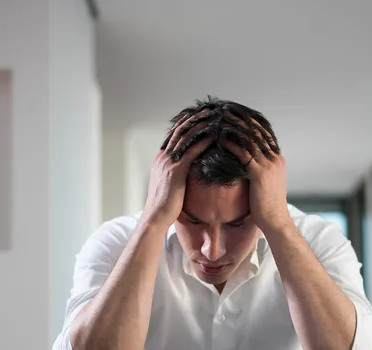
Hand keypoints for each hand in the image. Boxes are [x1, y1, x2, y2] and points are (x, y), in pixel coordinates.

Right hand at [142, 112, 210, 229]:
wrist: (156, 217)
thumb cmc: (165, 206)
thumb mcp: (169, 185)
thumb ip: (176, 174)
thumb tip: (186, 172)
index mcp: (160, 159)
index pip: (173, 135)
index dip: (186, 123)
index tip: (199, 115)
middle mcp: (163, 157)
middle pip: (180, 131)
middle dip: (195, 118)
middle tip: (209, 109)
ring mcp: (169, 163)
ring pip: (186, 137)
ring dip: (201, 125)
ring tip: (214, 116)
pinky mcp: (177, 171)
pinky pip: (192, 151)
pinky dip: (204, 141)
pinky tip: (215, 135)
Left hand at [223, 120, 291, 232]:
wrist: (275, 222)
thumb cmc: (267, 207)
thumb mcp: (266, 183)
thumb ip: (259, 170)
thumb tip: (247, 164)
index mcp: (277, 159)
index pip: (264, 134)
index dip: (250, 122)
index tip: (236, 112)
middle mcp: (275, 159)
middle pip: (257, 132)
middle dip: (241, 119)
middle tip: (226, 109)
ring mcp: (269, 165)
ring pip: (250, 140)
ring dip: (234, 127)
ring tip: (220, 118)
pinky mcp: (260, 174)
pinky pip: (243, 154)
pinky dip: (231, 144)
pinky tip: (219, 138)